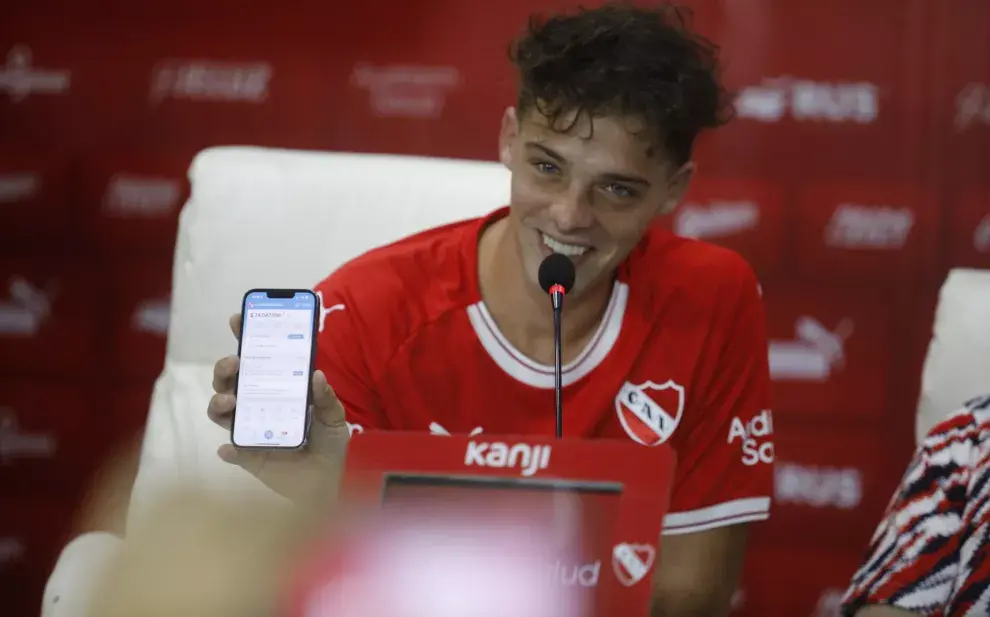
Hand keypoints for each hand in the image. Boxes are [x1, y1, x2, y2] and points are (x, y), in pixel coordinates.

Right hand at [208, 313, 349, 505]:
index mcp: (277, 387)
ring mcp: (249, 429)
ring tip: (230, 400)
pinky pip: (232, 449)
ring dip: (219, 401)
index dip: (245, 336)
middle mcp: (257, 404)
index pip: (257, 358)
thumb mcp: (334, 418)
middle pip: (230, 379)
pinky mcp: (247, 456)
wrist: (326, 485)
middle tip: (235, 362)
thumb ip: (327, 398)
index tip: (238, 319)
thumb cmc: (327, 446)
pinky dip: (230, 448)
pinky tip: (232, 447)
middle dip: (225, 367)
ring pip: (221, 409)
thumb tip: (316, 375)